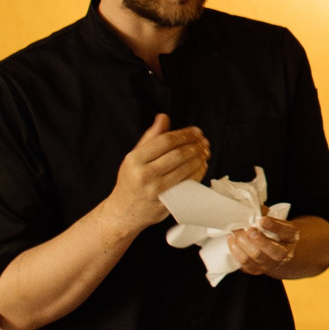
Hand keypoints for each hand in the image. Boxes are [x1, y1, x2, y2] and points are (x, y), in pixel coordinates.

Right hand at [105, 115, 207, 235]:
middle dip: (195, 145)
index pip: (165, 141)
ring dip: (199, 158)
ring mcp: (155, 190)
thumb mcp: (134, 157)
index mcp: (134, 159)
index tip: (197, 131)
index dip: (184, 134)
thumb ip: (151, 137)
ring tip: (205, 151)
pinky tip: (202, 166)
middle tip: (204, 141)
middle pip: (177, 155)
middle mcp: (143, 174)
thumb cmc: (131, 181)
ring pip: (184, 169)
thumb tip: (164, 117)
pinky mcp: (165, 202)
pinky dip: (197, 173)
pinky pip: (186, 184)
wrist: (123, 212)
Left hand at [229, 212, 299, 276]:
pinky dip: (236, 251)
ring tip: (236, 233)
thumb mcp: (276, 221)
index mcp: (291, 237)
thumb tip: (252, 208)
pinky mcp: (256, 269)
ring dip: (244, 244)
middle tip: (249, 230)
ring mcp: (269, 264)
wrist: (275, 253)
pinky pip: (245, 263)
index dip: (274, 226)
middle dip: (260, 240)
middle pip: (274, 251)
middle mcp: (283, 253)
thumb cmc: (274, 233)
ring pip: (257, 257)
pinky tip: (232, 240)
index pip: (286, 232)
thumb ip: (266, 215)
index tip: (262, 219)